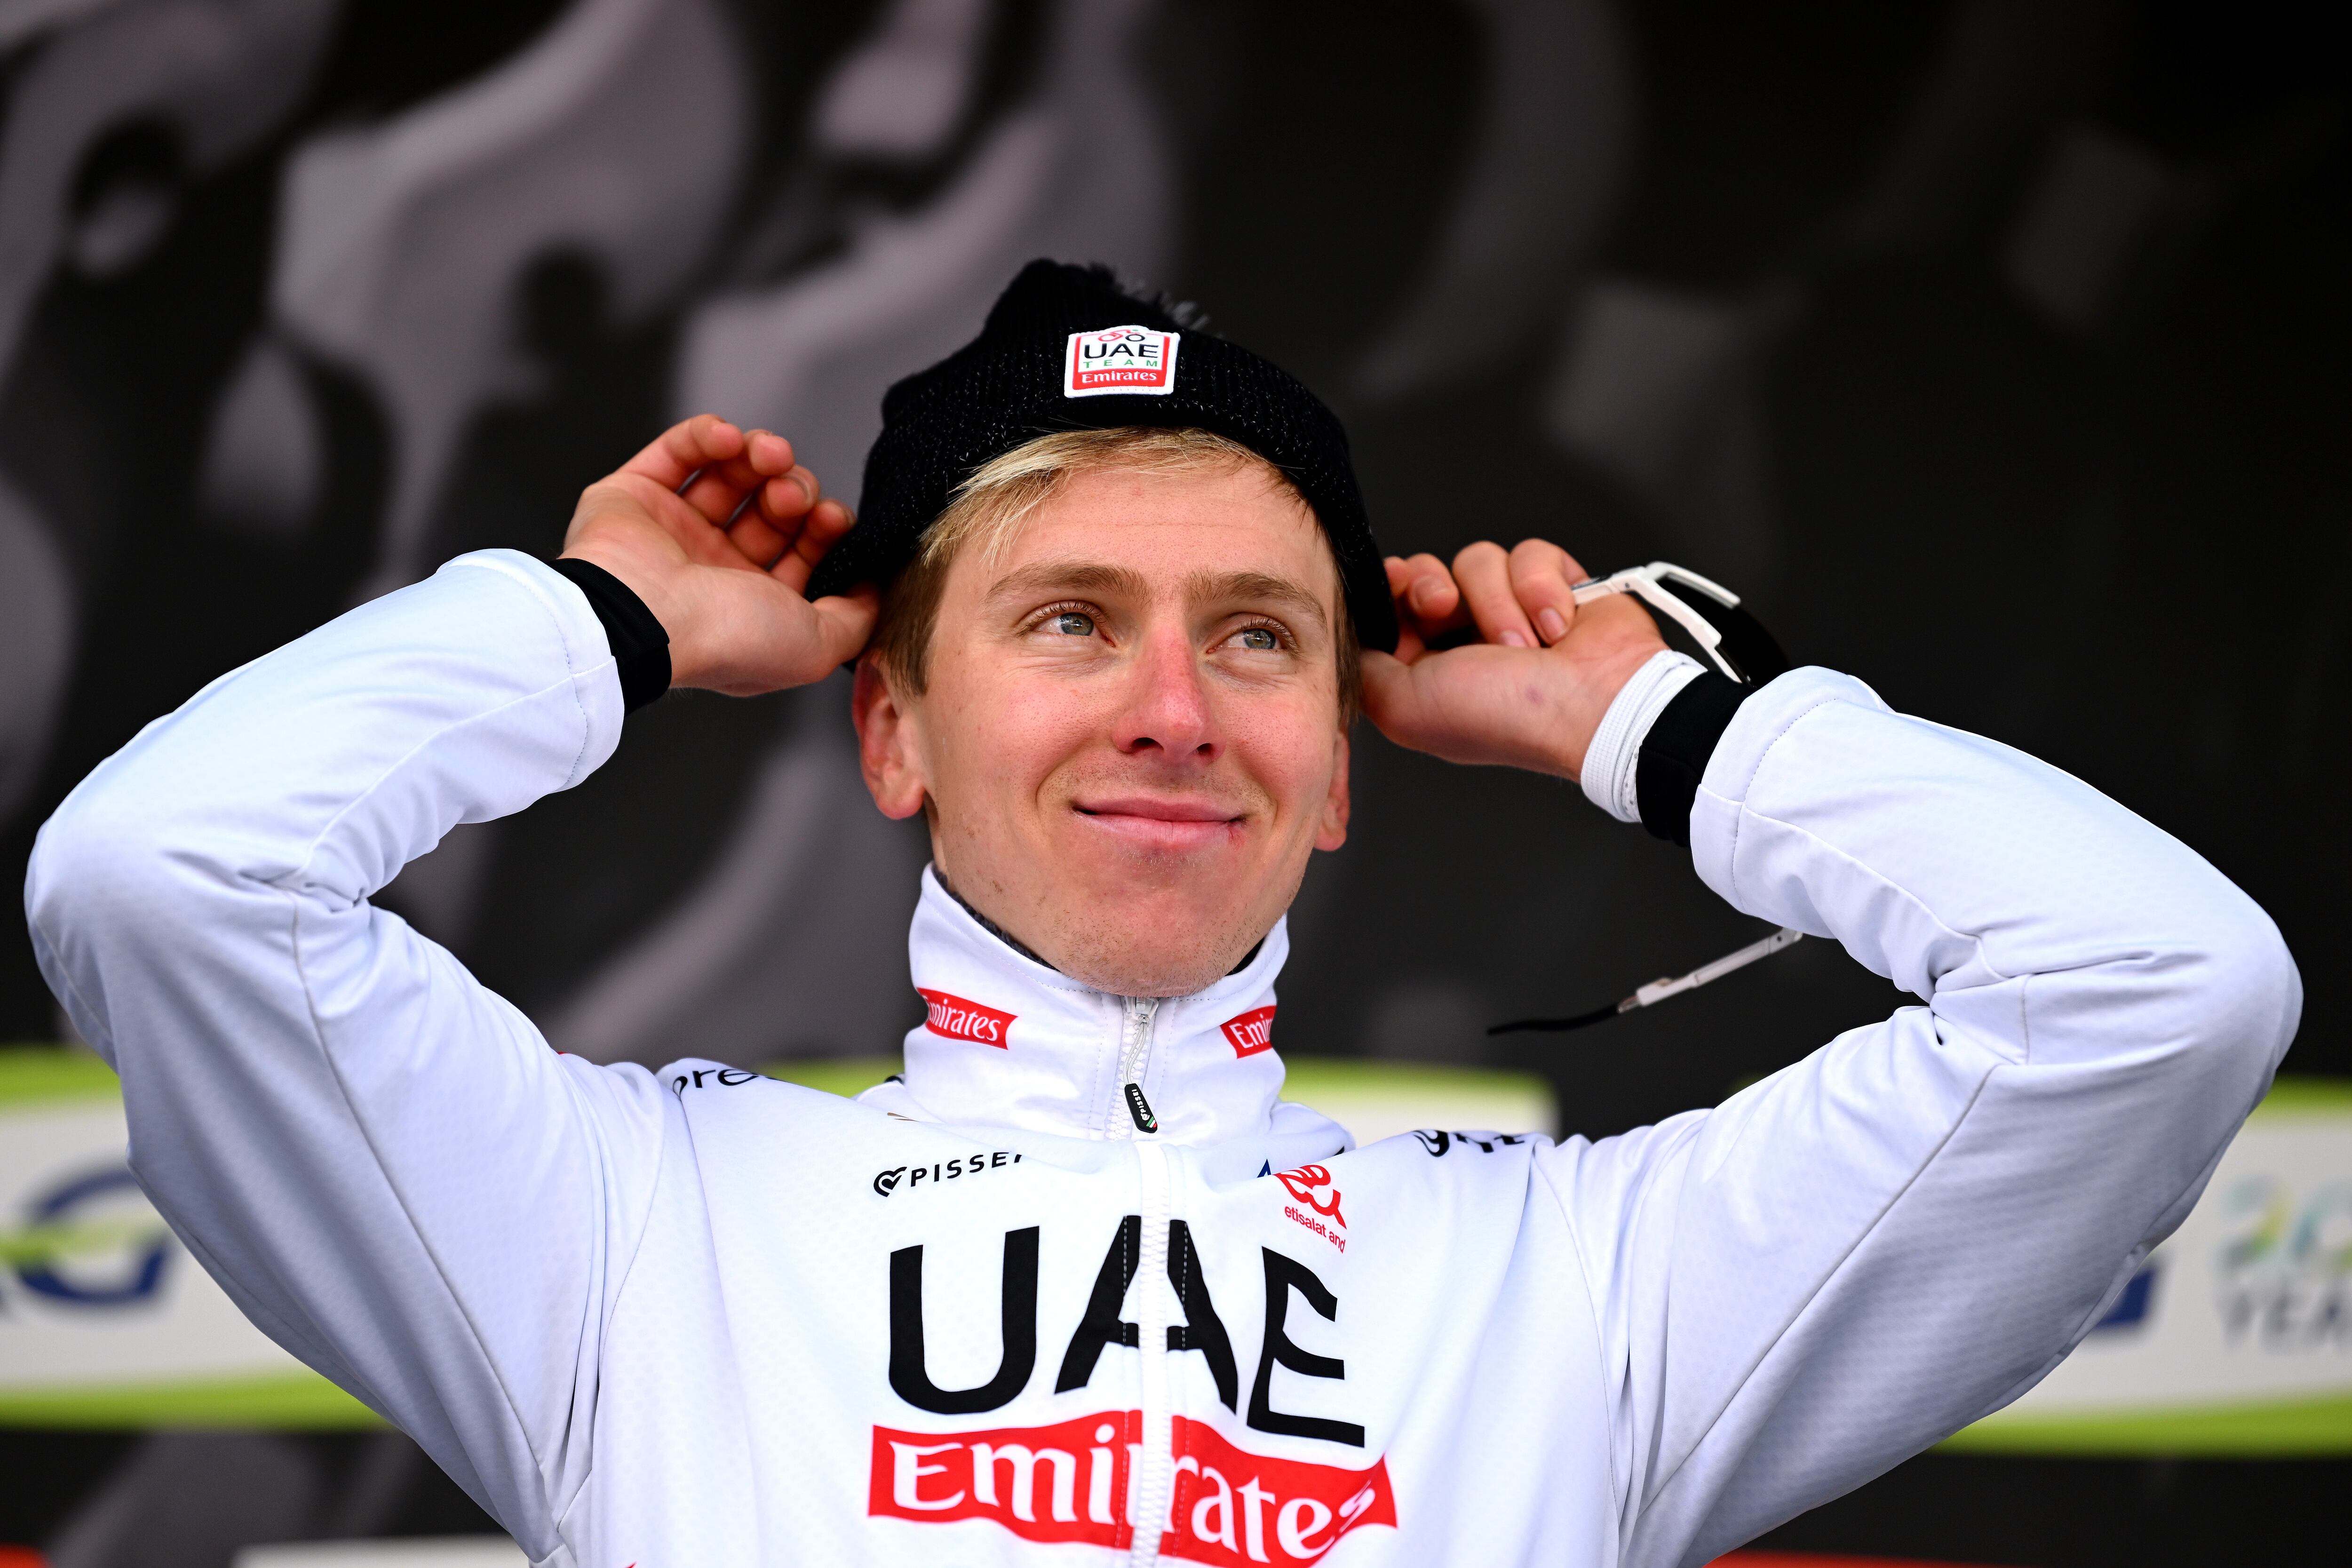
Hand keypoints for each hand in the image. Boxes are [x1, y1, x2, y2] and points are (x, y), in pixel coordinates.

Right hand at [558, 415, 876, 694]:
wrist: (645, 619)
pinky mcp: (633, 496)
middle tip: (791, 495)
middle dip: (794, 490)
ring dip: (759, 455)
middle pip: (770, 509)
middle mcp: (712, 570)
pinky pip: (678, 450)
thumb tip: (872, 587)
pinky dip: (707, 434)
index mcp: (751, 607)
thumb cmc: (727, 637)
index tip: (832, 518)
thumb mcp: (818, 645)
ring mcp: (670, 531)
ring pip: (729, 474)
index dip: (824, 528)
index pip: (801, 552)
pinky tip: (728, 438)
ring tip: (768, 455)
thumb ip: (856, 618)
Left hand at [1362, 540, 1667, 780]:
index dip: (1390, 589)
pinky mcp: (1557, 585)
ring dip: (1497, 601)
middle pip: (1427, 573)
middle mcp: (1467, 639)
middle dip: (1433, 585)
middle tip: (1446, 608)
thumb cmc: (1506, 717)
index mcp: (1428, 670)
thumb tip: (1354, 643)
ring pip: (1479, 560)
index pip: (1392, 607)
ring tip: (1524, 644)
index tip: (1396, 588)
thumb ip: (1365, 671)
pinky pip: (1530, 553)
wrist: (1595, 705)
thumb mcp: (1405, 707)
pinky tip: (1558, 626)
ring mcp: (1514, 610)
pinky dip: (1543, 588)